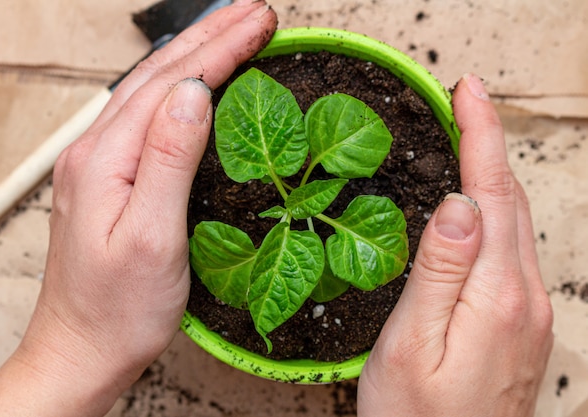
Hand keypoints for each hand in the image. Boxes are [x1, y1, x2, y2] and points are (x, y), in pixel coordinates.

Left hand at [0, 2, 276, 415]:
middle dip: (211, 36)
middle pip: (158, 76)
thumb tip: (193, 94)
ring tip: (232, 31)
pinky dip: (178, 88)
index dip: (220, 48)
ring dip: (195, 55)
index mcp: (105, 159)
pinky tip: (193, 83)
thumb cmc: (118, 308)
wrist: (82, 348)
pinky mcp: (110, 180)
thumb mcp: (153, 237)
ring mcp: (100, 164)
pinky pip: (146, 117)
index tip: (259, 22)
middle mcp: (95, 151)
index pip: (172, 84)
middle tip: (256, 12)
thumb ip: (170, 160)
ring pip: (150, 91)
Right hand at [357, 74, 553, 415]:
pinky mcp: (521, 322)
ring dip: (493, 172)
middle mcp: (525, 297)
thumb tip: (459, 202)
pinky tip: (479, 204)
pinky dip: (497, 209)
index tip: (466, 90)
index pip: (489, 193)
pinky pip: (513, 248)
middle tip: (465, 98)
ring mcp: (530, 312)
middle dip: (489, 141)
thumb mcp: (411, 344)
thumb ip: (438, 272)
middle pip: (510, 200)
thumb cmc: (413, 416)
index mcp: (496, 295)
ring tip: (469, 137)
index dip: (479, 134)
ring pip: (515, 222)